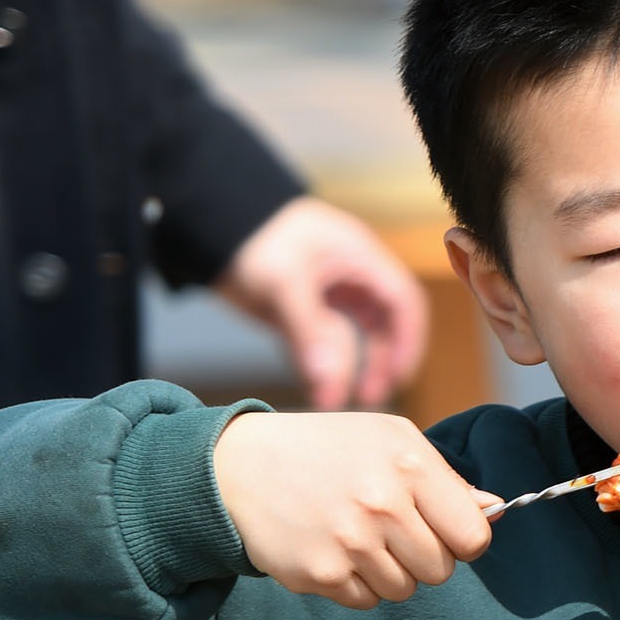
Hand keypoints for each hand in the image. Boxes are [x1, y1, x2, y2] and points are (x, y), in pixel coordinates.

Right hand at [211, 411, 493, 607]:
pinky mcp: (321, 574)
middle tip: (390, 531)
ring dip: (388, 571)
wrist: (240, 467)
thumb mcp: (391, 440)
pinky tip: (332, 549)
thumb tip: (495, 510)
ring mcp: (351, 542)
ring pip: (404, 589)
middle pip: (441, 570)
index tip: (443, 531)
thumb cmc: (329, 450)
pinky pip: (366, 601)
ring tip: (357, 536)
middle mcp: (383, 504)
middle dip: (423, 556)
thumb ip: (447, 480)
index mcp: (411, 465)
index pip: (473, 536)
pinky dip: (355, 584)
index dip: (463, 539)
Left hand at [214, 195, 429, 412]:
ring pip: (353, 334)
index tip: (400, 375)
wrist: (210, 221)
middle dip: (382, 360)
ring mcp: (327, 291)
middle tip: (370, 396)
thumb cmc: (254, 237)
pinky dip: (323, 362)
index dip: (409, 339)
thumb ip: (309, 333)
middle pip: (384, 322)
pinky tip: (317, 381)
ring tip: (339, 398)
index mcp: (360, 258)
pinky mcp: (302, 305)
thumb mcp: (284, 282)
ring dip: (353, 366)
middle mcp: (351, 276)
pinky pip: (322, 339)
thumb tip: (331, 383)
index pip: (403, 301)